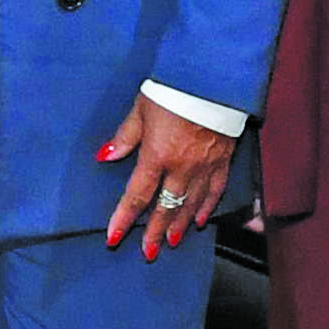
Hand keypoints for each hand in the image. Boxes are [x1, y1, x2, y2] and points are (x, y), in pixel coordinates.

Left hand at [97, 95, 233, 255]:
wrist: (213, 77)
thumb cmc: (173, 88)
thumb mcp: (141, 109)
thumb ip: (125, 137)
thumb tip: (105, 157)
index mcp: (157, 155)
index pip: (137, 195)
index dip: (124, 218)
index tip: (113, 237)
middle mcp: (182, 167)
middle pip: (165, 207)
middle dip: (154, 232)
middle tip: (147, 252)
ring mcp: (205, 166)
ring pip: (190, 204)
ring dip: (179, 225)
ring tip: (170, 243)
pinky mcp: (223, 159)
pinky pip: (215, 190)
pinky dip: (207, 207)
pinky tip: (200, 220)